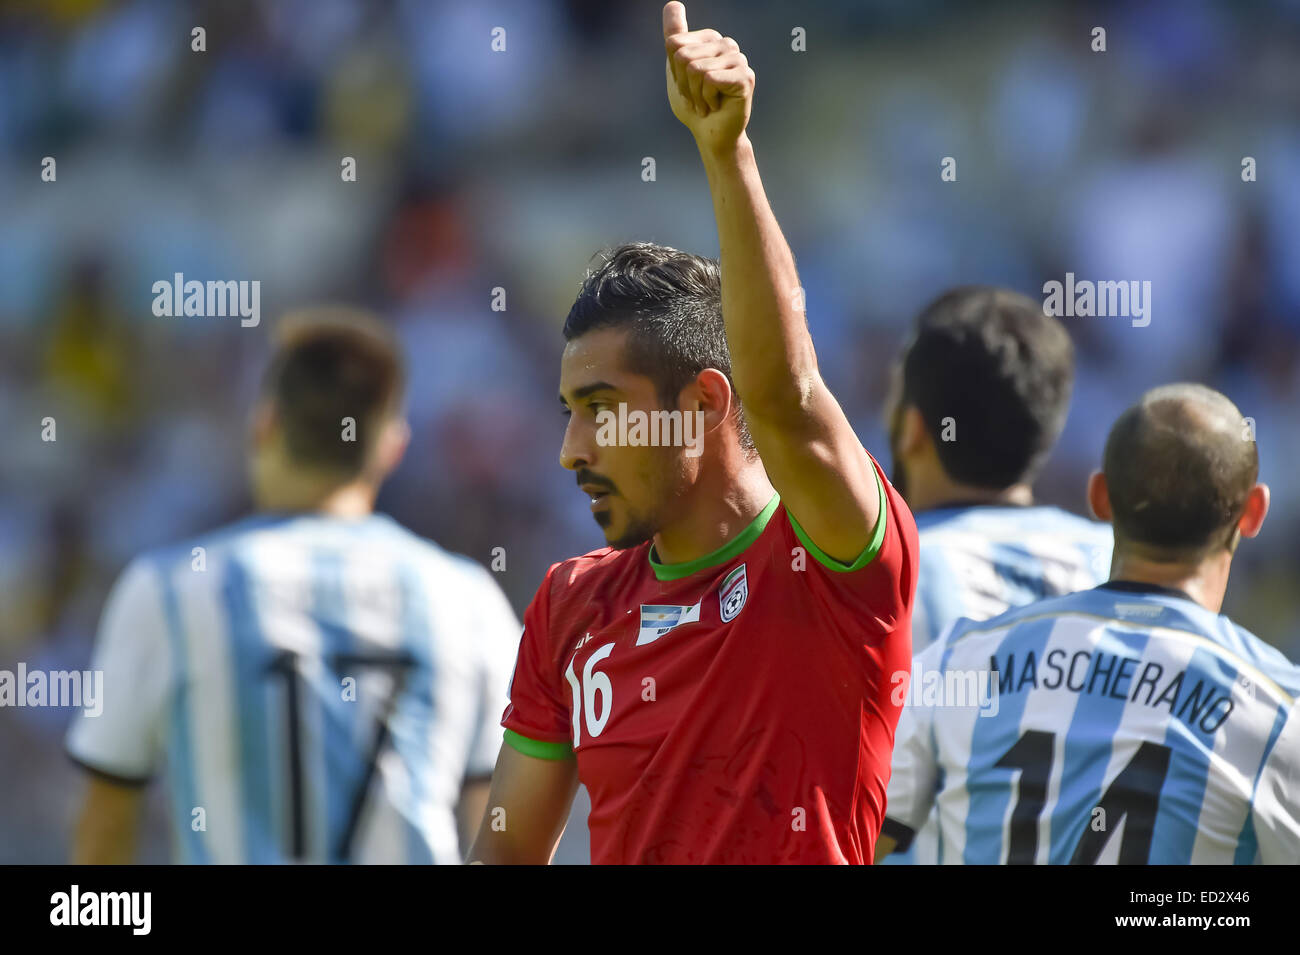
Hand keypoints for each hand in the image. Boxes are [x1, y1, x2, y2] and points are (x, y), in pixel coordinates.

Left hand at [663, 1, 753, 155]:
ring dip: (695, 95)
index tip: (687, 85)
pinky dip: (706, 99)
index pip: (674, 43)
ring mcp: (738, 59)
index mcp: (710, 39)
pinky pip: (709, 80)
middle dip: (684, 85)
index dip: (674, 71)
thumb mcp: (676, 68)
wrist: (711, 134)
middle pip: (683, 56)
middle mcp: (726, 44)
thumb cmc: (695, 105)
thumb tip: (673, 3)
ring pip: (695, 68)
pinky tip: (717, 105)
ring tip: (707, 103)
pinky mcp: (745, 76)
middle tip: (698, 98)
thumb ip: (674, 35)